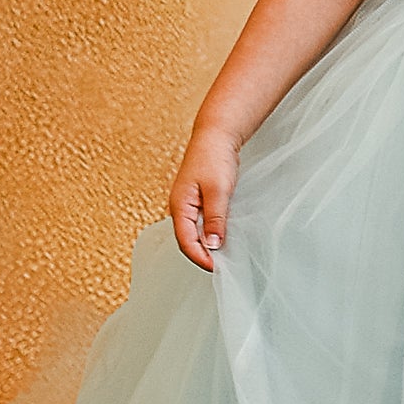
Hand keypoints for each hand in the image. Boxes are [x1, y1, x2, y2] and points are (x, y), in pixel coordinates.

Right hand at [168, 124, 238, 270]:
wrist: (216, 135)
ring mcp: (188, 204)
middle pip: (188, 240)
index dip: (200, 258)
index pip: (185, 242)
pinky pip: (201, 223)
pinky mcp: (198, 200)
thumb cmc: (214, 157)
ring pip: (194, 232)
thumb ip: (215, 218)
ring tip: (223, 256)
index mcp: (180, 206)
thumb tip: (212, 244)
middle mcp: (180, 207)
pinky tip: (222, 236)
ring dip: (206, 245)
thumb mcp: (218, 190)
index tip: (217, 268)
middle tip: (222, 266)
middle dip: (202, 255)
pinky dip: (210, 233)